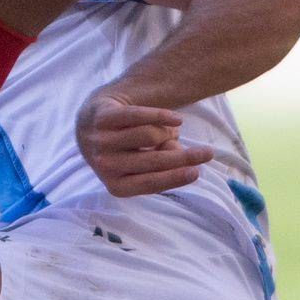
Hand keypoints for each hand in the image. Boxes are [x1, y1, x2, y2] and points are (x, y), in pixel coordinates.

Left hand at [76, 91, 213, 198]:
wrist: (91, 122)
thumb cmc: (125, 149)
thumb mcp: (144, 163)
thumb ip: (163, 161)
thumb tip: (178, 154)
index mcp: (116, 185)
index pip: (149, 183)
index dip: (174, 178)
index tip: (197, 172)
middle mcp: (105, 165)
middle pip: (153, 160)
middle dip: (184, 157)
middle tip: (208, 153)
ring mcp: (101, 140)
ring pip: (149, 135)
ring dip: (166, 132)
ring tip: (169, 131)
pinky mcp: (101, 116)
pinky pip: (138, 115)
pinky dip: (161, 116)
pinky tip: (177, 120)